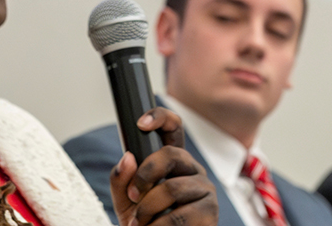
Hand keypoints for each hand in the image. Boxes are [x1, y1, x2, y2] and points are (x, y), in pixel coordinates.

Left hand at [110, 108, 217, 224]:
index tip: (140, 124)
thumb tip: (128, 158)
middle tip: (133, 195)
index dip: (159, 117)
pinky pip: (180, 215)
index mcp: (172, 160)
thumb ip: (121, 179)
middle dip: (145, 175)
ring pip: (172, 187)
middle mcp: (191, 168)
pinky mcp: (210, 212)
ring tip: (138, 223)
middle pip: (170, 153)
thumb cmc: (143, 220)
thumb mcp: (125, 199)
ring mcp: (204, 188)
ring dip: (148, 208)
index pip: (173, 127)